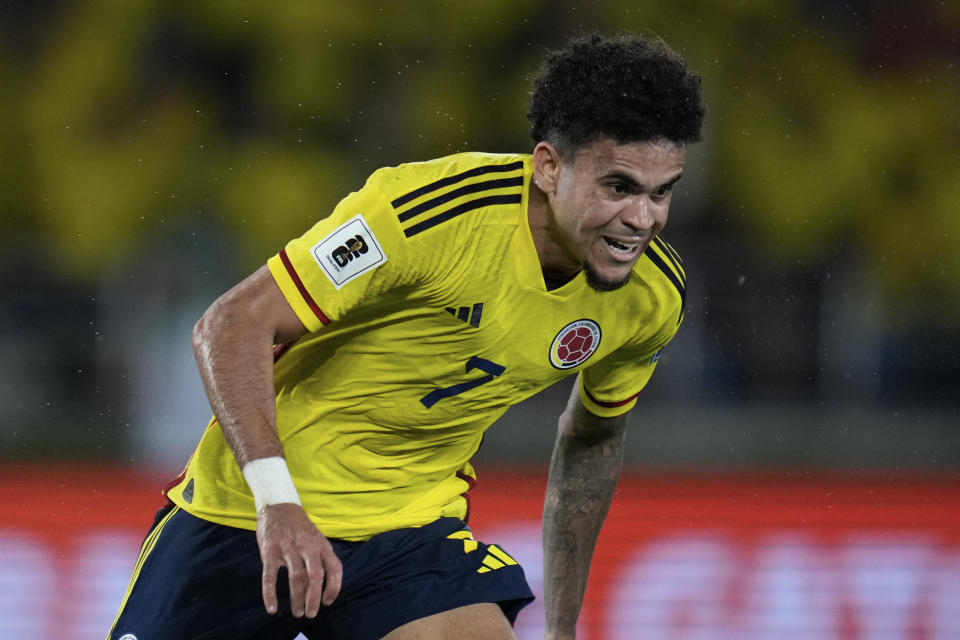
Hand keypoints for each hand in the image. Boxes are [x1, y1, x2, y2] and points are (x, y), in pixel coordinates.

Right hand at [255, 503, 342, 617]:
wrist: (279, 506)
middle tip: (311, 613)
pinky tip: (272, 608)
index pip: (335, 568)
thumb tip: (324, 586)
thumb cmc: (300, 527)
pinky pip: (270, 576)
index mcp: (321, 545)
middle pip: (315, 576)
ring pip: (296, 578)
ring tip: (297, 612)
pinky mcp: (270, 551)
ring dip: (297, 598)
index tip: (328, 602)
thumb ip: (321, 558)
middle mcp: (307, 547)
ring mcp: (288, 548)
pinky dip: (270, 594)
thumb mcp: (316, 538)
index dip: (334, 587)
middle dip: (314, 598)